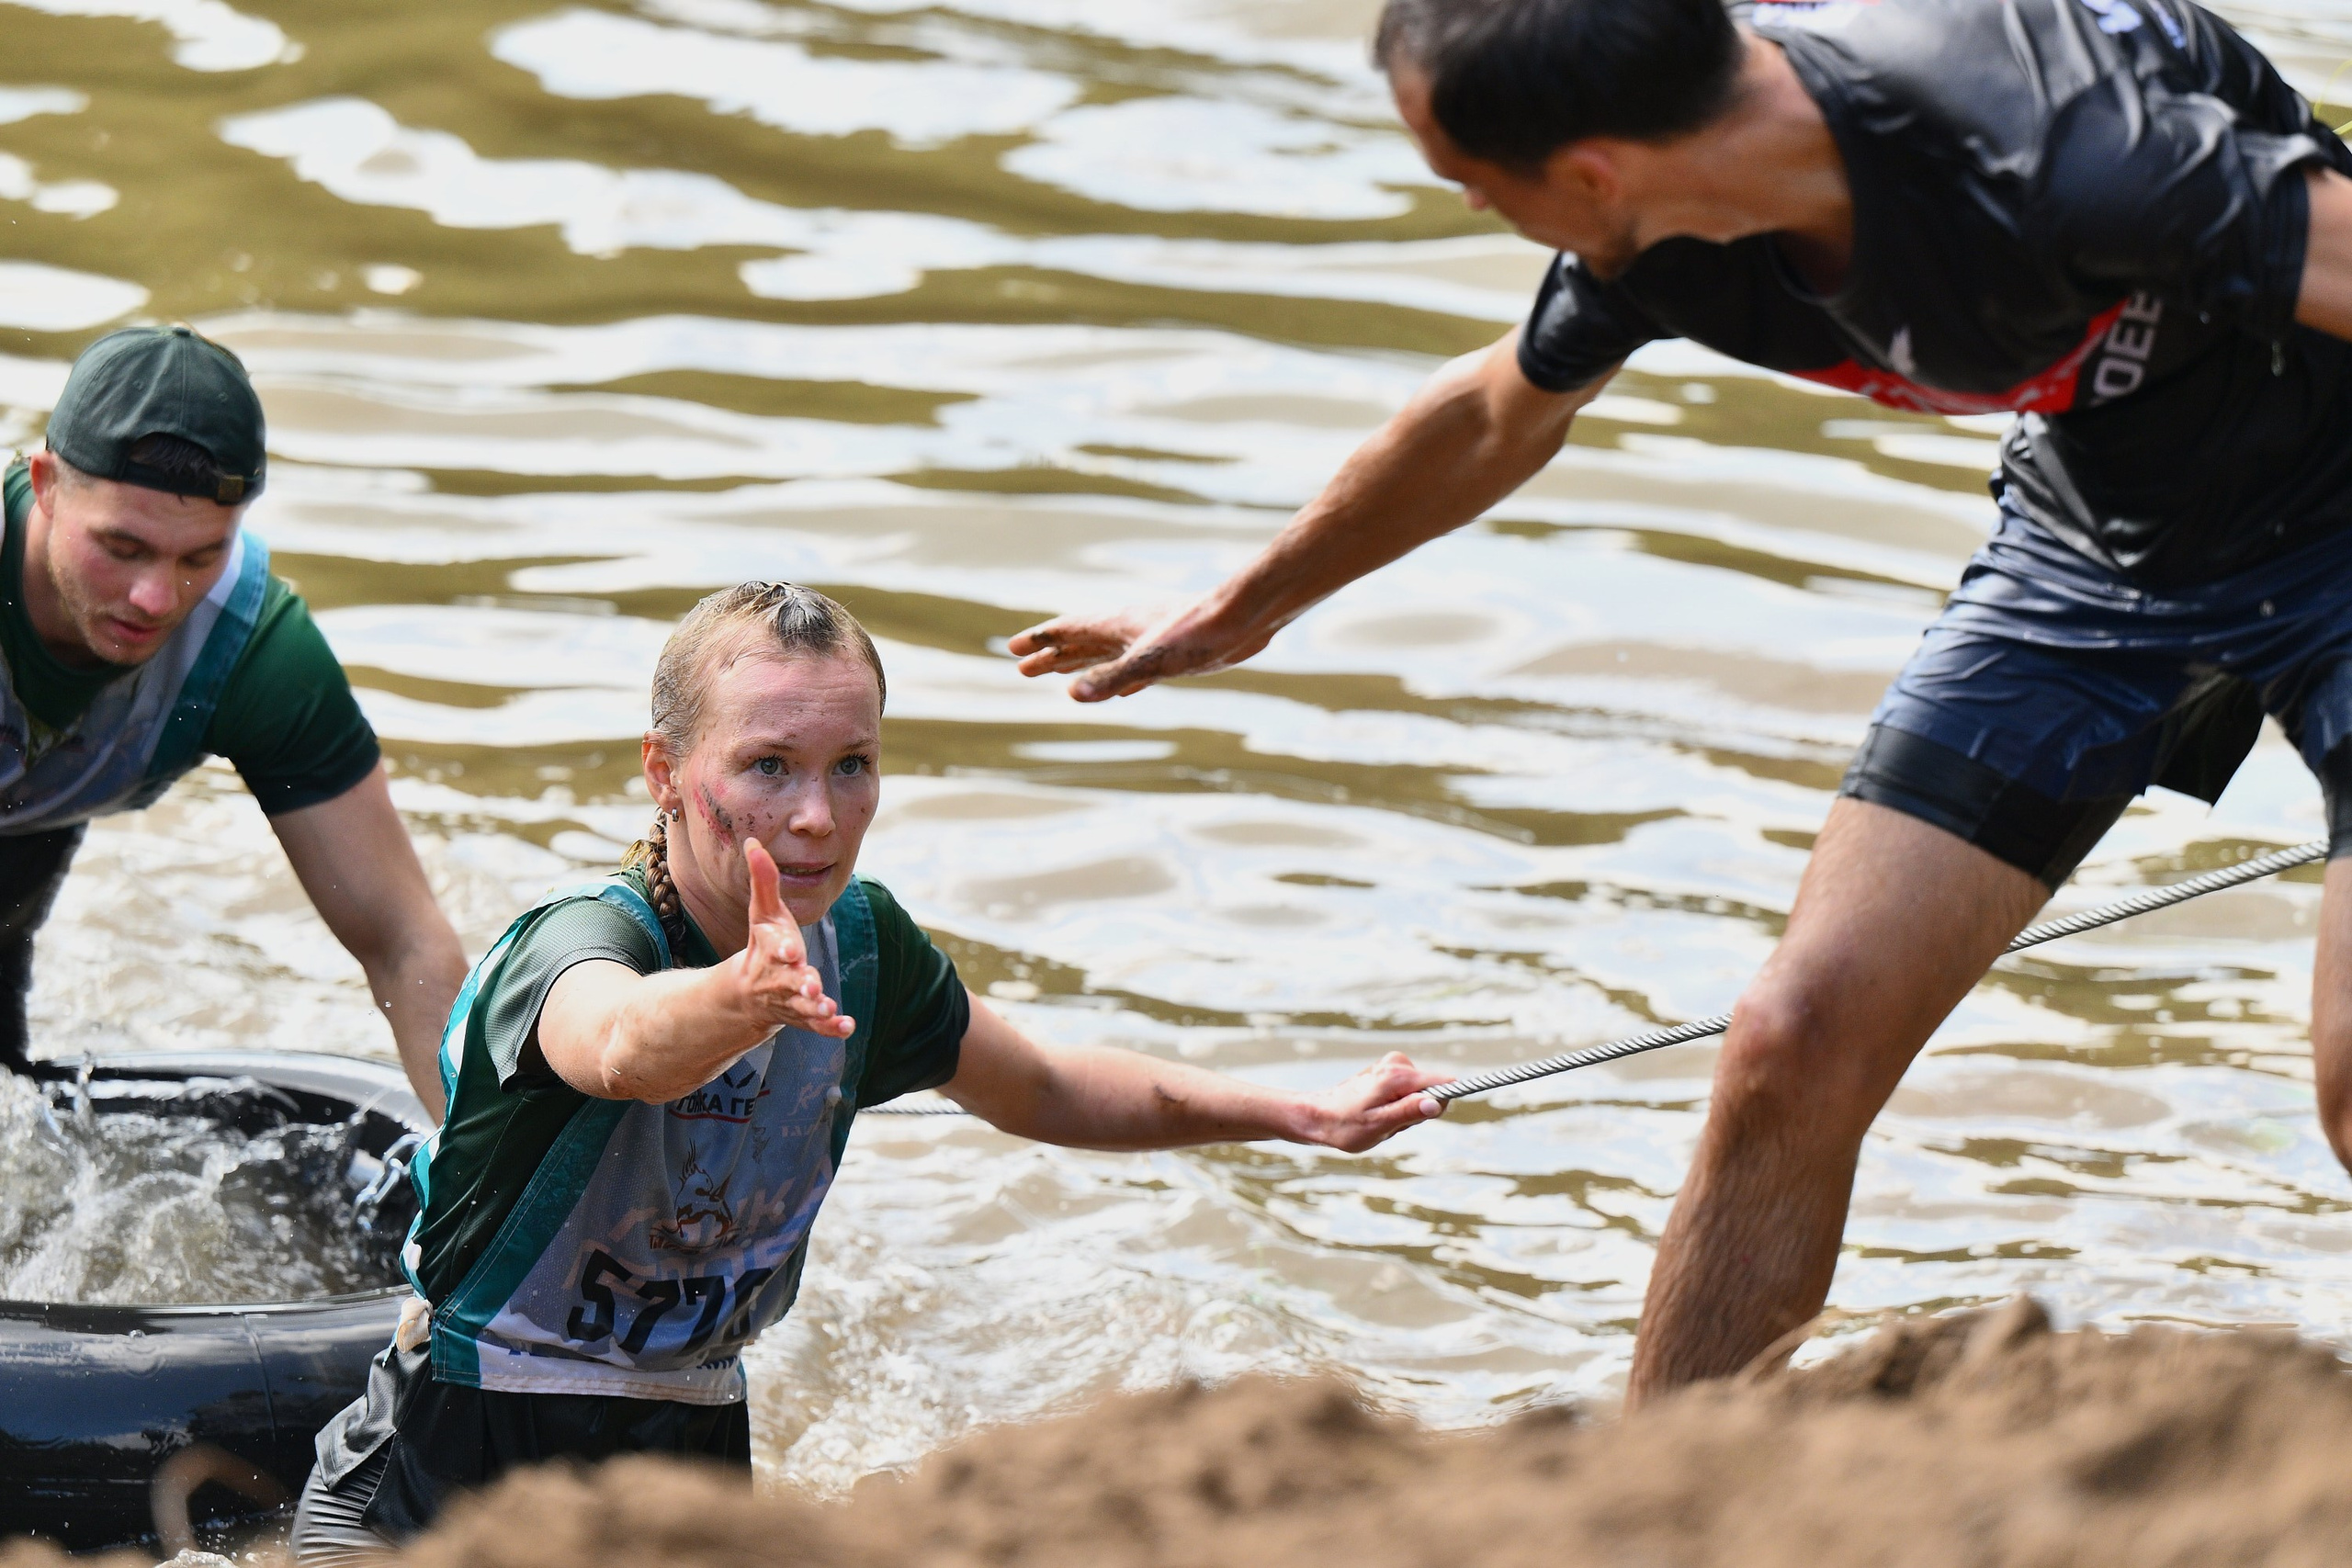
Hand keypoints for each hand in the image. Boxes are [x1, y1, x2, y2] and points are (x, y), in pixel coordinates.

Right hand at [724, 839, 853, 1038]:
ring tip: (827, 1007)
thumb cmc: (764, 945)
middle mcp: (781, 978)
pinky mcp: (804, 1017)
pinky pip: (818, 1026)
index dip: (783, 950)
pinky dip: (831, 1028)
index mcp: (772, 951)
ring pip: (803, 1006)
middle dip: (801, 984)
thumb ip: (763, 880)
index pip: (776, 949)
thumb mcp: (764, 912)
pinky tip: (847, 1027)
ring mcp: (792, 1000)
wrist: (750, 993)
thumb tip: (752, 841)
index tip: (791, 951)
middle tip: (812, 986)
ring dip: (815, 1008)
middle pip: (790, 981)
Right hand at [1008, 601, 1274, 701]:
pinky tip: (1123, 691)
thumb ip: (1113, 678)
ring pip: (1105, 652)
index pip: (1068, 630)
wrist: (1247, 619)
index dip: (1040, 641)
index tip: (1012, 649)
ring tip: (1060, 675)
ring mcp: (1151, 640)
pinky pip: (1134, 666)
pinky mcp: (1174, 653)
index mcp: (1118, 626)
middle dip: (1051, 656)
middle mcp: (1129, 629)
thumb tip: (1072, 695)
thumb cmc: (1202, 635)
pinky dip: (1118, 677)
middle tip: (1022, 669)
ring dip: (1081, 663)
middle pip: (1080, 642)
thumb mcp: (1153, 661)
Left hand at [1297, 1052, 1451, 1152]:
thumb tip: (1437, 1103)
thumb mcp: (1379, 1125)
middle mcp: (1397, 1064)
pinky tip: (1376, 1113)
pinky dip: (1396, 1107)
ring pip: (1419, 1095)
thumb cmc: (1345, 1125)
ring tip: (1379, 1118)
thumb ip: (1409, 1112)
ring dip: (1405, 1112)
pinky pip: (1408, 1093)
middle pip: (1431, 1091)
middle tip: (1389, 1122)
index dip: (1440, 1104)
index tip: (1420, 1118)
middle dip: (1416, 1112)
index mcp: (1398, 1075)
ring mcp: (1392, 1066)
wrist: (1318, 1116)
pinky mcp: (1389, 1072)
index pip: (1445, 1083)